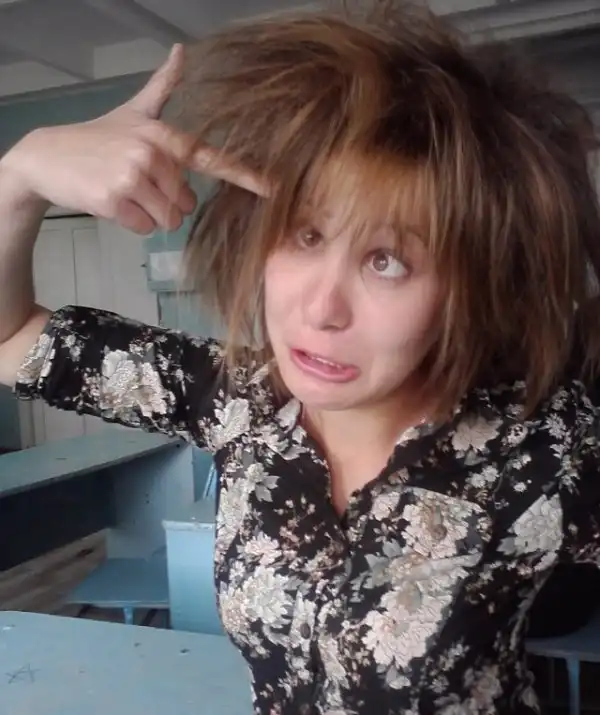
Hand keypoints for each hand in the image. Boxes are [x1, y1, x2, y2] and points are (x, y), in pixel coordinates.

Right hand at [0, 45, 266, 234]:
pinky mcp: (116, 198)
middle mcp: (154, 153)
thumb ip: (162, 87)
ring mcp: (134, 175)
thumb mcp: (132, 112)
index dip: (246, 176)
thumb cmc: (98, 138)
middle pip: (186, 204)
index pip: (213, 159)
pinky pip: (144, 227)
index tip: (275, 189)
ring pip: (167, 219)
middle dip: (165, 203)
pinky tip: (112, 202)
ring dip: (148, 215)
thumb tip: (181, 49)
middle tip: (137, 185)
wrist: (48, 156)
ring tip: (125, 192)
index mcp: (164, 136)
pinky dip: (130, 222)